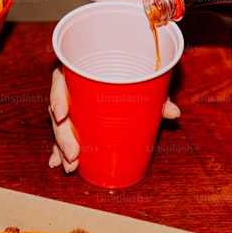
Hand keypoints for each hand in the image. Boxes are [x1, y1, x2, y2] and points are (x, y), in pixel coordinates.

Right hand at [47, 67, 180, 172]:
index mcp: (77, 69)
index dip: (57, 97)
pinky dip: (60, 149)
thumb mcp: (142, 78)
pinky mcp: (73, 119)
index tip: (62, 114)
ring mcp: (70, 104)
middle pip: (58, 110)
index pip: (60, 80)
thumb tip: (174, 113)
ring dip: (62, 148)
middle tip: (73, 154)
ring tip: (70, 166)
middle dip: (63, 136)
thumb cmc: (129, 69)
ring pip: (60, 126)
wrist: (127, 66)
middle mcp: (70, 87)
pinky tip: (57, 163)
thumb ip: (155, 94)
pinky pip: (63, 133)